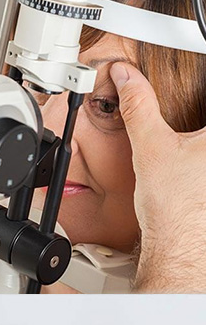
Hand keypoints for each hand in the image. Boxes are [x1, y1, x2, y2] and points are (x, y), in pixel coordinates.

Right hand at [110, 63, 205, 290]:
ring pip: (203, 138)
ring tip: (187, 153)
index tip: (191, 84)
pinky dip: (196, 158)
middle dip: (196, 113)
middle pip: (205, 114)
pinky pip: (203, 162)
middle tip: (184, 137)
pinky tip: (192, 168)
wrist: (178, 246)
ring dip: (194, 141)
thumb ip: (138, 105)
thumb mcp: (150, 146)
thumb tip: (127, 78)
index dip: (200, 78)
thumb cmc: (174, 207)